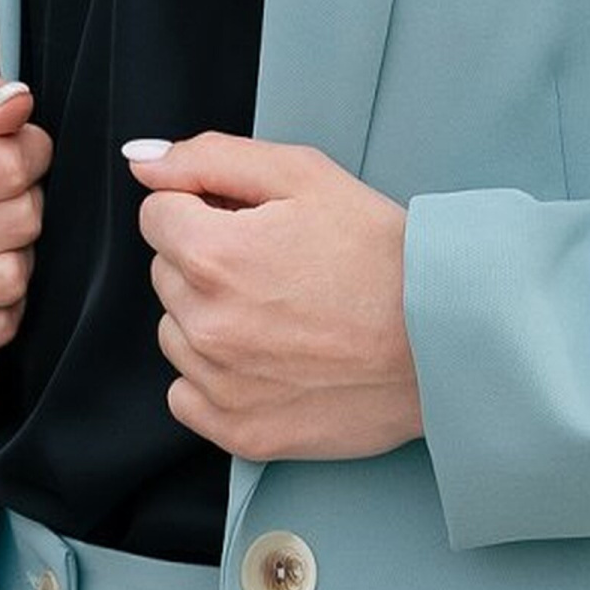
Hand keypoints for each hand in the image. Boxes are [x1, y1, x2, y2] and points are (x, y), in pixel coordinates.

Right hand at [0, 69, 51, 361]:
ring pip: (14, 277)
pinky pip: (2, 325)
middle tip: (2, 204)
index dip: (31, 156)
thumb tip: (16, 103)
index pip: (11, 164)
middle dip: (27, 206)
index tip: (17, 159)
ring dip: (20, 257)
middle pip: (22, 219)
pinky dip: (8, 305)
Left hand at [127, 132, 423, 461]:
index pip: (157, 215)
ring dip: (210, 318)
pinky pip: (186, 394)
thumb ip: (210, 158)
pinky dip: (215, 377)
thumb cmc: (384, 255)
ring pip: (176, 332)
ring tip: (282, 314)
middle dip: (207, 260)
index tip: (252, 223)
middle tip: (279, 266)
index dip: (205, 209)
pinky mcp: (239, 430)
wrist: (446, 340)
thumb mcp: (304, 176)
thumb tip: (143, 161)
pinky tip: (269, 359)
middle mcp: (205, 323)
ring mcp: (219, 383)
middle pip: (166, 272)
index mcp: (212, 254)